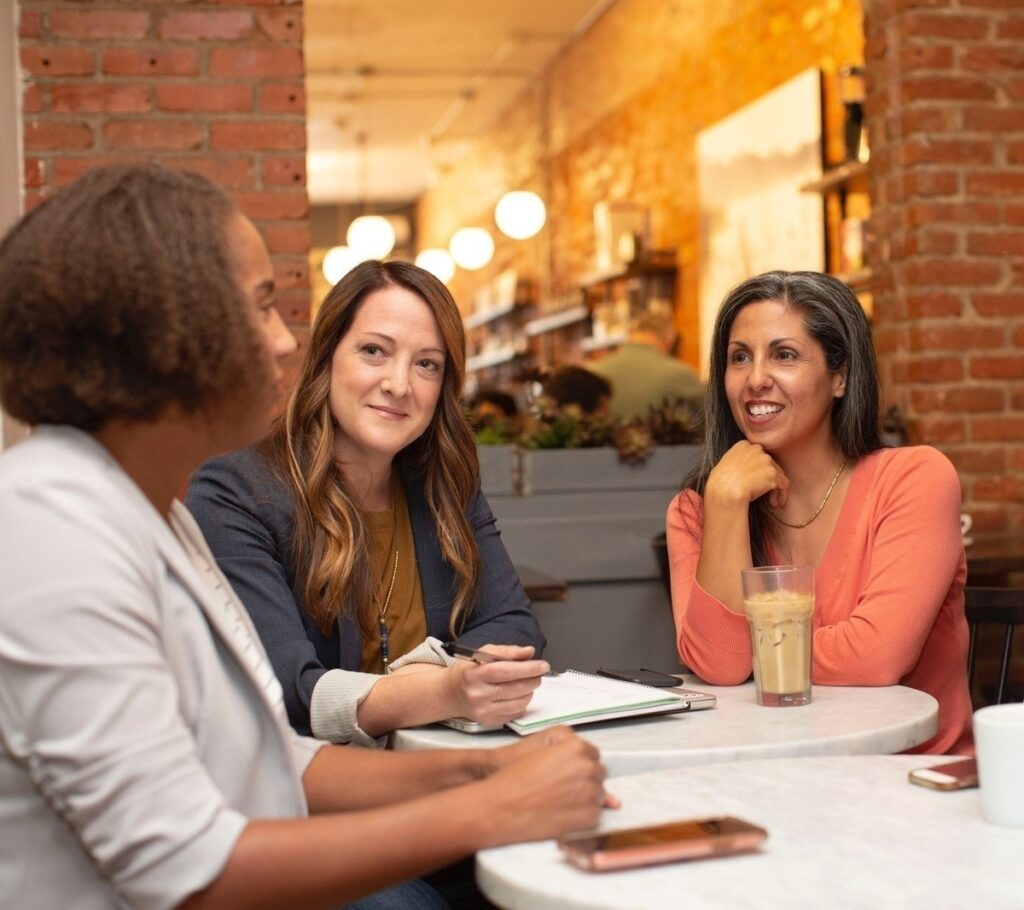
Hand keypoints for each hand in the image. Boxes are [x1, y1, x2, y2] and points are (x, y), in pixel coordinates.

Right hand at [444, 645, 546, 725]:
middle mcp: (477, 695)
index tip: (542, 665)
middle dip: (533, 679)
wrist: (450, 694)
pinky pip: (515, 713)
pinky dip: (523, 703)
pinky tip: (519, 694)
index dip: (527, 668)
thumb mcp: (482, 653)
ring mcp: (483, 711)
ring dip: (530, 691)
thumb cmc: (469, 670)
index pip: (504, 671)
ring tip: (529, 682)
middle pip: (514, 688)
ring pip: (518, 703)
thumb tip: (529, 652)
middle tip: (539, 673)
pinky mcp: (488, 722)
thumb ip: (507, 651)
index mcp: (473, 674)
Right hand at [479, 727, 616, 846]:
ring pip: (599, 794)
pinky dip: (583, 814)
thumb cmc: (515, 778)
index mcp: (576, 748)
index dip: (578, 763)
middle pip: (598, 773)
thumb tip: (590, 762)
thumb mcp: (541, 749)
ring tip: (559, 800)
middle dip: (584, 779)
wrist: (501, 807)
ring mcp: (591, 793)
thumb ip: (569, 750)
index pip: (592, 754)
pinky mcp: (589, 816)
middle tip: (560, 787)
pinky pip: (596, 813)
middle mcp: (588, 768)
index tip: (567, 771)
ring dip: (585, 797)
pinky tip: (562, 812)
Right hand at [705, 440, 788, 508]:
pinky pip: (783, 484)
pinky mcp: (772, 473)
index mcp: (743, 445)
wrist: (724, 491)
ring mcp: (766, 460)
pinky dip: (781, 494)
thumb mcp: (724, 464)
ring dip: (775, 488)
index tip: (756, 480)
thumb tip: (742, 470)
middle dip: (768, 478)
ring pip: (777, 474)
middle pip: (768, 463)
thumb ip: (736, 461)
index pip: (756, 455)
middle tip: (765, 492)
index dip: (758, 469)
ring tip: (772, 501)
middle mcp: (756, 449)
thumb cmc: (719, 483)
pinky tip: (775, 503)